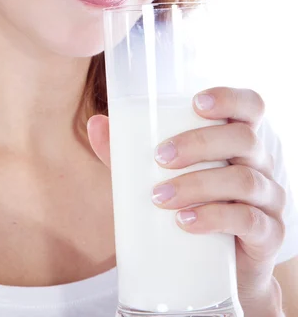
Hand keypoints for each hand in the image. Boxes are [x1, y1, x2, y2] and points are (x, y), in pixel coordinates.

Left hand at [87, 87, 285, 314]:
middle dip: (199, 143)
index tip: (196, 103)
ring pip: (245, 180)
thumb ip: (129, 152)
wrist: (216, 268)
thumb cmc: (190, 205)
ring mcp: (269, 198)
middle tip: (159, 157)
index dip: (230, 98)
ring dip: (198, 184)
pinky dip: (214, 218)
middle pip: (244, 138)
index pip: (250, 106)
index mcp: (238, 140)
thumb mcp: (160, 175)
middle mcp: (260, 163)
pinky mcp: (269, 234)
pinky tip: (185, 222)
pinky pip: (249, 220)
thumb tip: (96, 124)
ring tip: (161, 197)